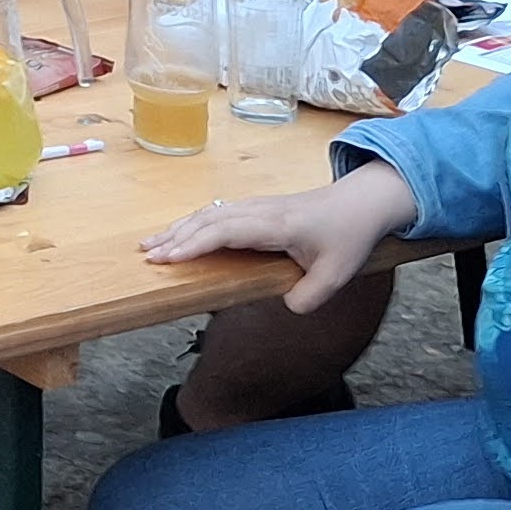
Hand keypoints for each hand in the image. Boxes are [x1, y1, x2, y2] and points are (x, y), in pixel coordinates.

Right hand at [138, 164, 418, 313]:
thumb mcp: (337, 274)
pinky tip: (181, 234)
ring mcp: (256, 207)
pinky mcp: (257, 208)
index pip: (226, 231)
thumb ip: (310, 296)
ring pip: (209, 213)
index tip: (169, 258)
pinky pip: (217, 213)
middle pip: (209, 219)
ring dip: (179, 227)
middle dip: (175, 237)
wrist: (363, 202)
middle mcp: (260, 211)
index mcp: (276, 225)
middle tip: (147, 255)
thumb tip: (285, 307)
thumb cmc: (349, 236)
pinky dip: (192, 223)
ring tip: (151, 244)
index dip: (196, 244)